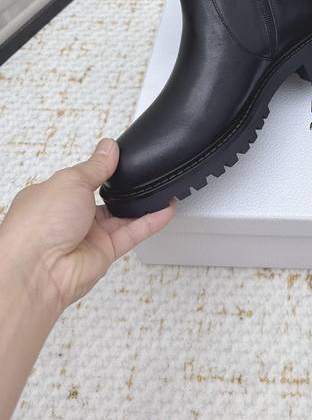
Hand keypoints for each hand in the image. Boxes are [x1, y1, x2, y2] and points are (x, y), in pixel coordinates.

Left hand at [0, 138, 174, 315]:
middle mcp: (69, 217)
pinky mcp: (104, 253)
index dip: (102, 169)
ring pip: (121, 216)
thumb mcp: (70, 181)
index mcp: (54, 195)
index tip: (122, 157)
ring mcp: (87, 236)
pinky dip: (150, 222)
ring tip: (162, 188)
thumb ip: (96, 166)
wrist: (38, 271)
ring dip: (142, 204)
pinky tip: (164, 209)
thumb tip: (108, 148)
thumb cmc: (38, 226)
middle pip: (104, 199)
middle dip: (123, 188)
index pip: (83, 178)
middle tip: (145, 173)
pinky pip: (132, 234)